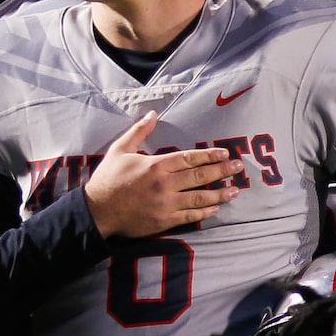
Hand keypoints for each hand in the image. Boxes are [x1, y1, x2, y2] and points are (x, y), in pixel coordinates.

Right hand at [84, 111, 235, 238]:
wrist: (97, 211)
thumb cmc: (108, 179)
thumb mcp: (119, 149)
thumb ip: (138, 132)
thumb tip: (152, 114)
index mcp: (156, 165)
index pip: (190, 158)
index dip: (210, 156)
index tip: (225, 153)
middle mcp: (165, 184)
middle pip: (200, 176)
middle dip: (222, 171)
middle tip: (238, 168)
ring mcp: (166, 204)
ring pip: (200, 197)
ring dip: (220, 193)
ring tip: (235, 190)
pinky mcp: (165, 221)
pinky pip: (190, 216)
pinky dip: (205, 212)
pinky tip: (216, 208)